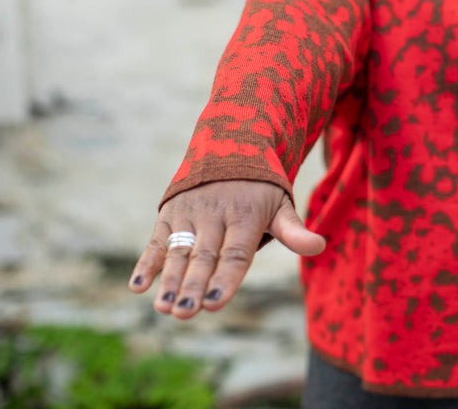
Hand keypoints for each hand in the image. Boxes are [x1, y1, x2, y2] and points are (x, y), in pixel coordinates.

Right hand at [128, 180, 325, 318]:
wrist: (231, 146)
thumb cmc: (261, 189)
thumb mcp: (281, 204)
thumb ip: (294, 230)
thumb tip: (320, 246)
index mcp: (245, 216)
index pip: (235, 254)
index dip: (225, 279)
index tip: (215, 304)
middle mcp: (214, 215)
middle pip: (204, 257)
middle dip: (193, 286)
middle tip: (184, 312)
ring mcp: (189, 214)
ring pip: (178, 252)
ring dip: (169, 281)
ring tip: (163, 308)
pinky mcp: (169, 213)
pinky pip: (156, 240)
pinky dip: (146, 263)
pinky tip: (137, 287)